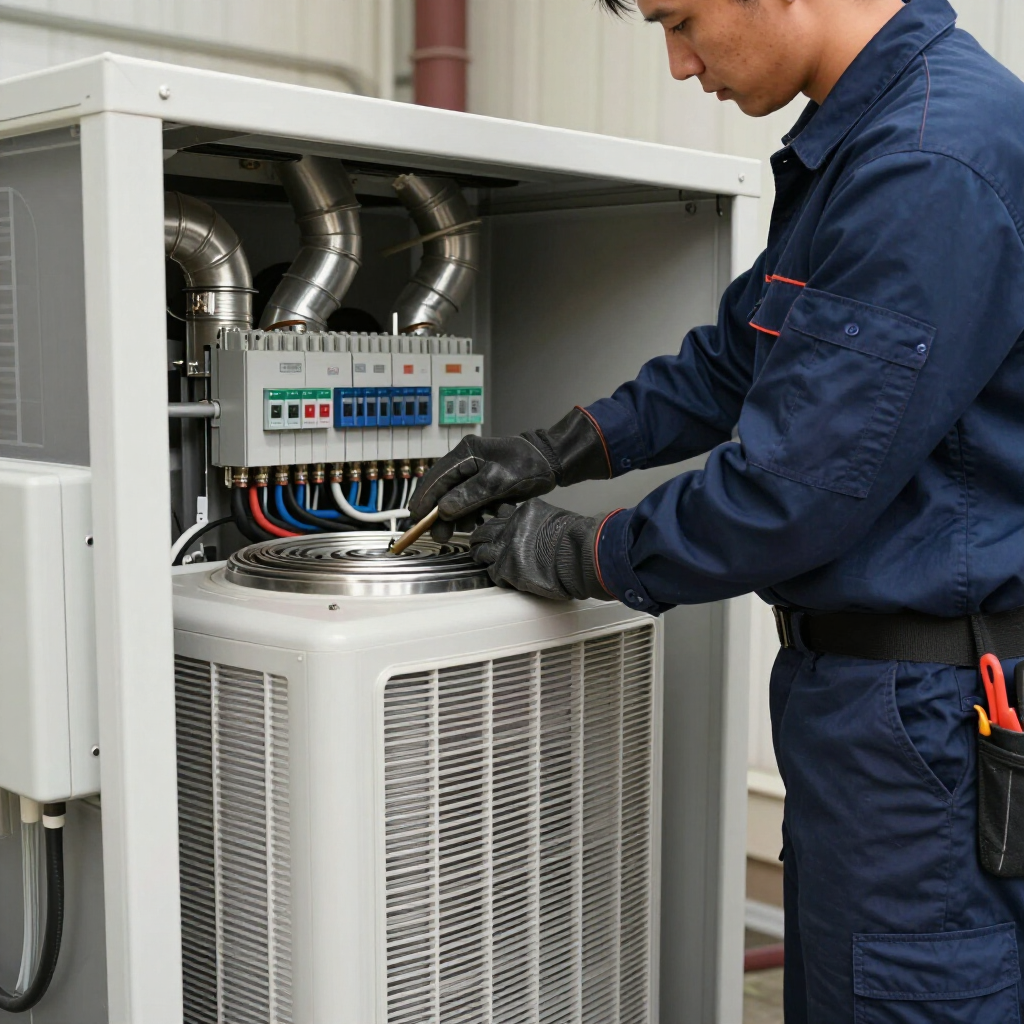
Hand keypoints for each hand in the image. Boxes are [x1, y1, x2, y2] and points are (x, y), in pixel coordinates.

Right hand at [409, 408, 609, 541]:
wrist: (549, 461)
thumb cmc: (527, 465)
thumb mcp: (499, 481)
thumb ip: (470, 495)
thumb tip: (445, 510)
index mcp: (465, 454)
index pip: (436, 478)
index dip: (424, 500)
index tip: (416, 519)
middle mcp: (465, 461)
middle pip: (442, 489)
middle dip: (439, 513)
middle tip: (438, 535)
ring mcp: (473, 472)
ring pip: (455, 497)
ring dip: (457, 515)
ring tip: (463, 530)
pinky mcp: (482, 482)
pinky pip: (469, 500)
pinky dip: (471, 513)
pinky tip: (476, 523)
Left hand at [469, 499, 613, 601]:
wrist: (581, 555)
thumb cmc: (577, 540)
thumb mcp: (556, 519)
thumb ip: (538, 524)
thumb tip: (533, 532)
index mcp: (524, 512)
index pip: (500, 515)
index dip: (497, 525)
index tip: (495, 531)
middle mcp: (510, 527)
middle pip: (484, 531)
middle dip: (481, 539)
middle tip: (480, 546)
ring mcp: (506, 548)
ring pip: (481, 552)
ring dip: (483, 556)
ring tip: (484, 561)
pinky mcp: (506, 569)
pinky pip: (492, 573)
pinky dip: (496, 575)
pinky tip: (502, 577)